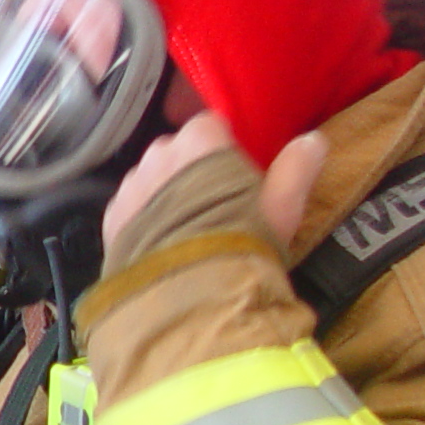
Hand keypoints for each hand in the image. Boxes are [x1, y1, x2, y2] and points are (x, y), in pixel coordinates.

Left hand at [101, 115, 329, 255]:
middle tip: (214, 204)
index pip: (211, 124)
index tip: (236, 174)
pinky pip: (130, 205)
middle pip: (177, 149)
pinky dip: (144, 216)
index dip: (225, 148)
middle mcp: (157, 154)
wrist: (188, 300)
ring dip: (165, 192)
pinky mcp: (111, 217)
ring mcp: (130, 185)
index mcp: (199, 141)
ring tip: (186, 228)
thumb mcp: (281, 209)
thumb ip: (296, 170)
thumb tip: (313, 140)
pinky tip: (162, 242)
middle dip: (192, 169)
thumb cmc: (242, 244)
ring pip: (151, 177)